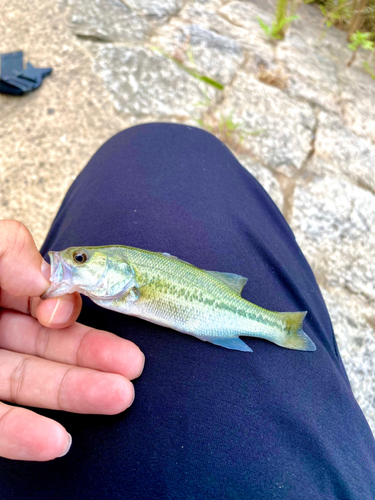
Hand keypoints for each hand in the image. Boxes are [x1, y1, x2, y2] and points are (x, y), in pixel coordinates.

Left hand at [0, 220, 144, 460]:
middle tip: (134, 366)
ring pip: (29, 384)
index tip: (65, 312)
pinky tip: (57, 441)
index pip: (38, 299)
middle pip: (46, 345)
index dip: (61, 307)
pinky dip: (23, 437)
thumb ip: (4, 249)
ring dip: (74, 394)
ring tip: (120, 397)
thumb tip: (46, 276)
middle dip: (92, 356)